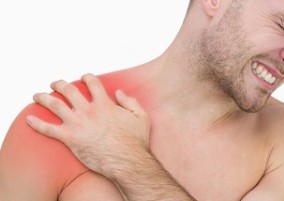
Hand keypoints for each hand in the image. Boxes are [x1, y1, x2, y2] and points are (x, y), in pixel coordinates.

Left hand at [26, 73, 150, 177]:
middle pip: (69, 90)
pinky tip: (29, 119)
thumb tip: (118, 92)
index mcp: (104, 104)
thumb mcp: (141, 117)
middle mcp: (88, 110)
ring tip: (37, 95)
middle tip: (55, 83)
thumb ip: (130, 101)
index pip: (92, 83)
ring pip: (55, 105)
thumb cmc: (135, 141)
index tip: (83, 77)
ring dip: (43, 98)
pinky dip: (37, 124)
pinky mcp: (70, 138)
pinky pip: (48, 129)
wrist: (127, 161)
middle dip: (60, 84)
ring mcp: (77, 123)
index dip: (87, 77)